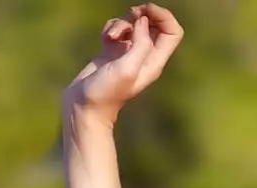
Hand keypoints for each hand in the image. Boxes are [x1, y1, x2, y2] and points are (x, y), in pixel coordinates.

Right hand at [61, 5, 184, 125]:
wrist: (84, 107)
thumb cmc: (106, 93)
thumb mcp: (126, 70)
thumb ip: (140, 44)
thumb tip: (143, 21)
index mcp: (154, 61)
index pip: (172, 32)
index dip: (163, 17)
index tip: (146, 11)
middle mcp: (144, 56)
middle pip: (154, 24)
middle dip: (142, 14)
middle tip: (130, 15)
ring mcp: (128, 53)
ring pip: (132, 24)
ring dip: (121, 22)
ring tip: (110, 37)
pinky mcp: (112, 51)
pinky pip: (116, 29)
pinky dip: (110, 28)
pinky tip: (103, 39)